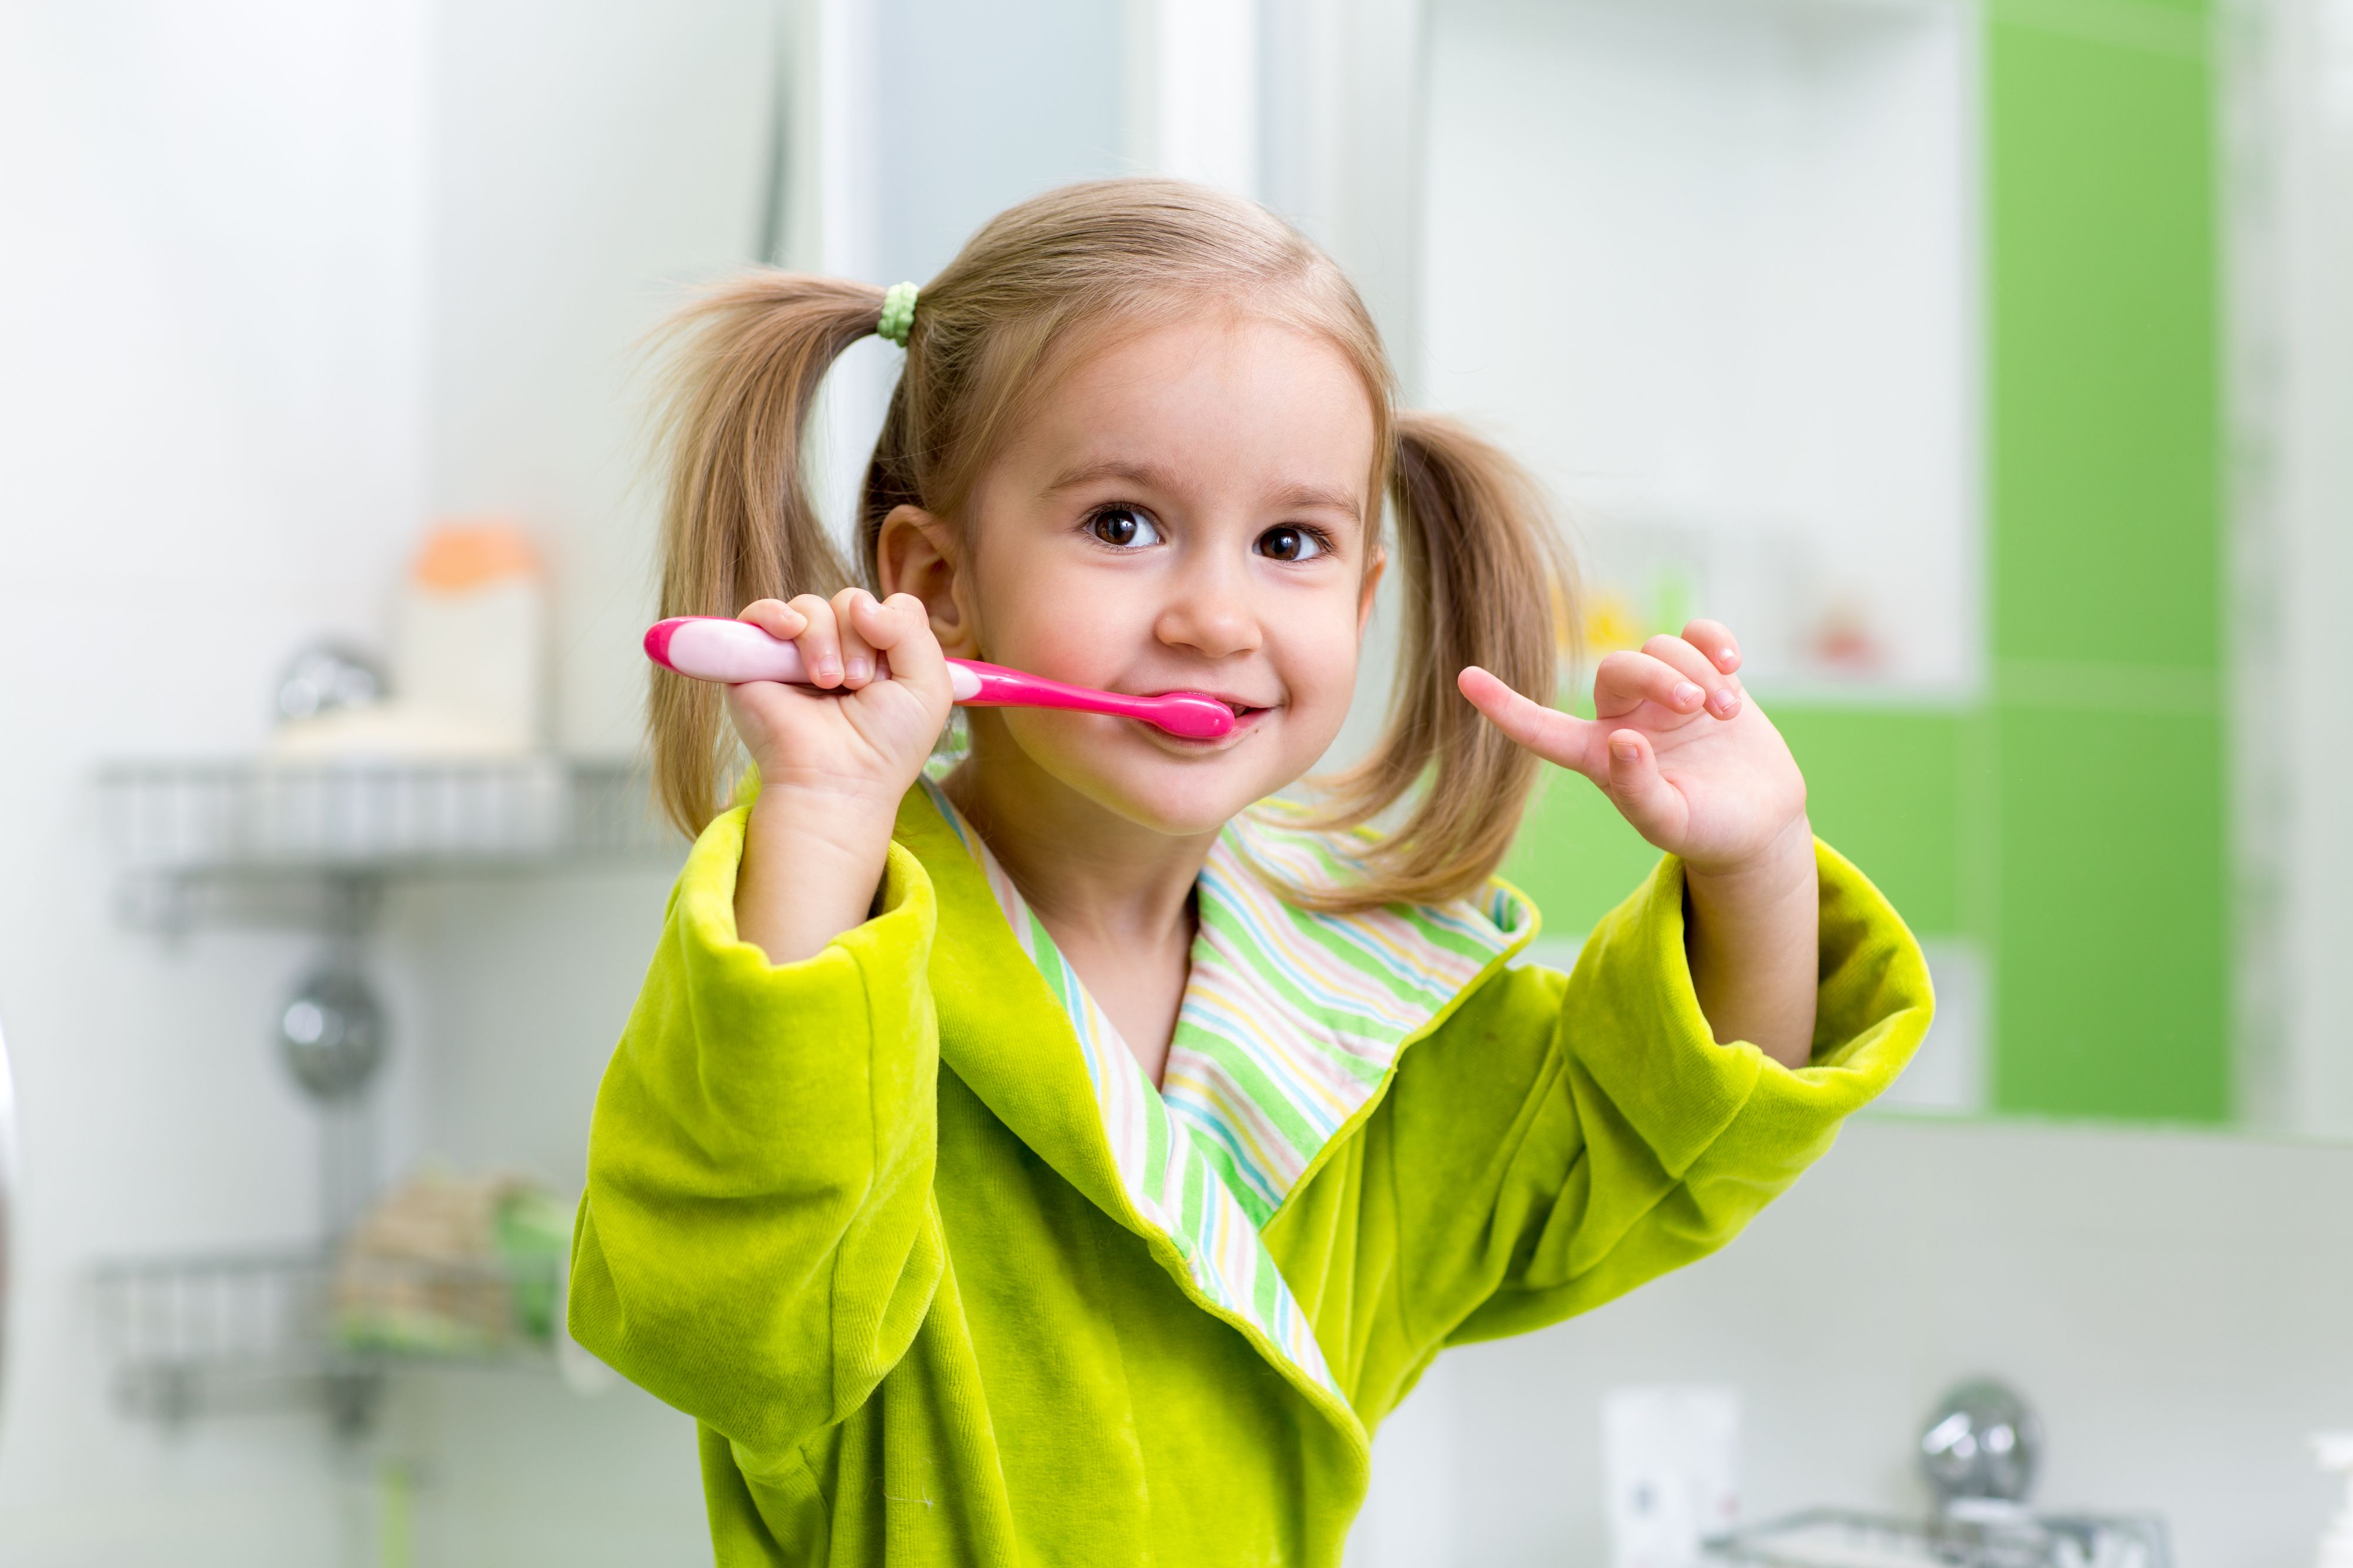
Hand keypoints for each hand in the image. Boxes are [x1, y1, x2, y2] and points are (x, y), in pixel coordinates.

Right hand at [725, 589, 954, 813]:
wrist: (838, 780)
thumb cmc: (886, 746)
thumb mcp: (928, 687)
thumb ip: (913, 630)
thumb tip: (861, 602)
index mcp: (882, 655)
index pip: (891, 606)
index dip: (894, 626)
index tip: (891, 671)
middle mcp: (840, 650)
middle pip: (852, 601)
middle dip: (860, 641)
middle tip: (857, 685)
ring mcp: (797, 654)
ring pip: (811, 606)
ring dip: (824, 641)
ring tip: (828, 683)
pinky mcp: (757, 659)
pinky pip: (759, 611)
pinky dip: (774, 613)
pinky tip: (789, 632)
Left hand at [1459, 619, 1806, 880]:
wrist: (1760, 822)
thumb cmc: (1706, 830)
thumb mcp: (1669, 823)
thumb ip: (1638, 790)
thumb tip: (1621, 740)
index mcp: (1598, 756)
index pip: (1541, 729)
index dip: (1503, 707)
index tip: (1464, 678)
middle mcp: (1624, 718)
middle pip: (1617, 668)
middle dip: (1656, 676)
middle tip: (1693, 706)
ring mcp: (1665, 694)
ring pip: (1661, 648)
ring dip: (1696, 671)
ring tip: (1725, 710)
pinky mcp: (1706, 676)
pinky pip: (1697, 635)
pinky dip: (1713, 641)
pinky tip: (1731, 663)